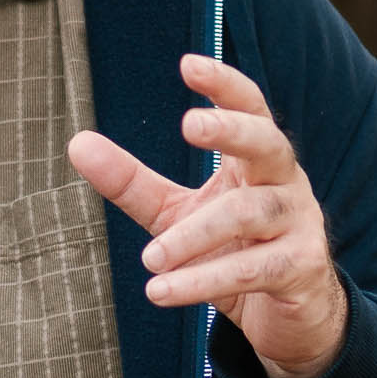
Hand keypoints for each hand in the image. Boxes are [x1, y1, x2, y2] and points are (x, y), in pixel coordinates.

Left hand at [68, 54, 347, 377]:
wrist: (291, 313)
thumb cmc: (231, 248)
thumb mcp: (175, 212)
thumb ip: (131, 180)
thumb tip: (76, 142)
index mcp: (257, 158)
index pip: (249, 107)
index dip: (223, 84)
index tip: (188, 64)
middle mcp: (285, 181)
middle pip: (267, 141)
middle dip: (230, 129)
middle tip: (188, 125)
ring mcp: (298, 224)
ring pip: (246, 215)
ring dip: (193, 236)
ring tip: (149, 257)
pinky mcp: (300, 269)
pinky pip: (250, 270)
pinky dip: (203, 281)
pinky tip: (161, 291)